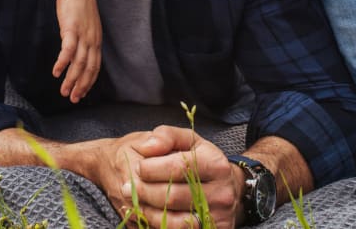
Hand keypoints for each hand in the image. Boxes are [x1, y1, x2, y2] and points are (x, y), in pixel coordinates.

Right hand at [53, 0, 101, 102]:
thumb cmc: (78, 5)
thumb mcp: (84, 26)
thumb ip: (81, 40)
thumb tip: (74, 54)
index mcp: (96, 40)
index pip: (95, 67)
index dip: (89, 82)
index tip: (81, 94)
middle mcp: (92, 40)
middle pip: (89, 69)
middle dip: (81, 86)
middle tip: (73, 99)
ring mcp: (83, 35)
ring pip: (79, 63)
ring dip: (71, 79)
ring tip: (64, 91)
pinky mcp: (71, 28)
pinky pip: (68, 50)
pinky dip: (63, 63)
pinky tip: (56, 72)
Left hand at [119, 125, 238, 227]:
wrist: (229, 189)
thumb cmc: (201, 160)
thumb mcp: (188, 140)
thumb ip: (166, 135)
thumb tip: (147, 147)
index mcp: (216, 164)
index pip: (179, 167)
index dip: (153, 168)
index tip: (138, 167)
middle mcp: (222, 193)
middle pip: (174, 196)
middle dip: (145, 192)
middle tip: (127, 187)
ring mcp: (219, 217)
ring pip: (175, 221)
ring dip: (148, 212)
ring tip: (134, 202)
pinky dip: (159, 225)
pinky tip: (148, 216)